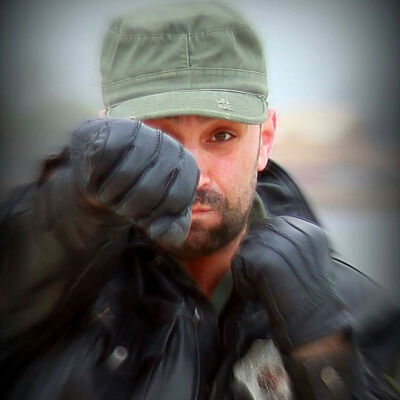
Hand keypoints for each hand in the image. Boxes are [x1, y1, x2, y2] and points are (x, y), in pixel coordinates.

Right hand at [70, 118, 198, 245]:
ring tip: (107, 195)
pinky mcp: (116, 128)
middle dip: (128, 208)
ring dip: (109, 195)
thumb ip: (172, 230)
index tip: (142, 217)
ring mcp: (145, 134)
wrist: (110, 172)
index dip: (153, 215)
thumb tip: (158, 230)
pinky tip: (97, 177)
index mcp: (188, 168)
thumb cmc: (140, 197)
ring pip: (124, 174)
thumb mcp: (161, 218)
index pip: (176, 199)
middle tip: (119, 208)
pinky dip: (94, 177)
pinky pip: (103, 158)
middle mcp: (171, 146)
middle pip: (148, 189)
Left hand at [232, 216, 348, 353]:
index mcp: (308, 230)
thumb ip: (287, 243)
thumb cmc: (308, 296)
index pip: (272, 224)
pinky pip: (238, 263)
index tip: (267, 265)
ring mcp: (279, 245)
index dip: (264, 244)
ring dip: (248, 269)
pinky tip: (258, 294)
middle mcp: (294, 232)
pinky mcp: (264, 260)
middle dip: (254, 253)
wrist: (314, 322)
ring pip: (245, 247)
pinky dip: (243, 282)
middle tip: (263, 278)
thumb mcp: (306, 260)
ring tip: (263, 287)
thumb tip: (257, 232)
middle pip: (256, 232)